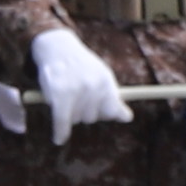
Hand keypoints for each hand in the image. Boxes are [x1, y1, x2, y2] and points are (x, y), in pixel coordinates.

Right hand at [28, 27, 124, 141]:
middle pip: (92, 118)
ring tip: (64, 96)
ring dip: (69, 114)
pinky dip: (60, 132)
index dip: (106, 114)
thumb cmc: (80, 65)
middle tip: (75, 95)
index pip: (114, 110)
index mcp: (106, 82)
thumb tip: (128, 119)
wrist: (57, 47)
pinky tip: (58, 138)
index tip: (101, 111)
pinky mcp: (61, 96)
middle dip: (83, 112)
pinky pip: (62, 122)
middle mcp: (95, 87)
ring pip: (76, 119)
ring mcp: (78, 91)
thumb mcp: (100, 75)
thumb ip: (112, 97)